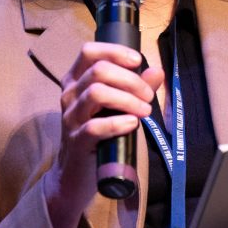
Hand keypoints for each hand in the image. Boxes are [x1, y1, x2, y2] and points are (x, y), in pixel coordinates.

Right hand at [43, 42, 163, 227]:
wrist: (75, 175)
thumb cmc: (98, 135)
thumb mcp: (115, 107)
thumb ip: (135, 88)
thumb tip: (157, 71)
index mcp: (75, 80)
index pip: (89, 51)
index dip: (114, 51)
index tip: (138, 60)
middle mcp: (69, 94)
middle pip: (98, 71)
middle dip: (130, 79)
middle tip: (148, 96)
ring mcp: (70, 118)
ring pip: (96, 93)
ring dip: (127, 99)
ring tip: (145, 111)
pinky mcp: (76, 141)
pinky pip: (94, 127)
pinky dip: (117, 123)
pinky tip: (132, 124)